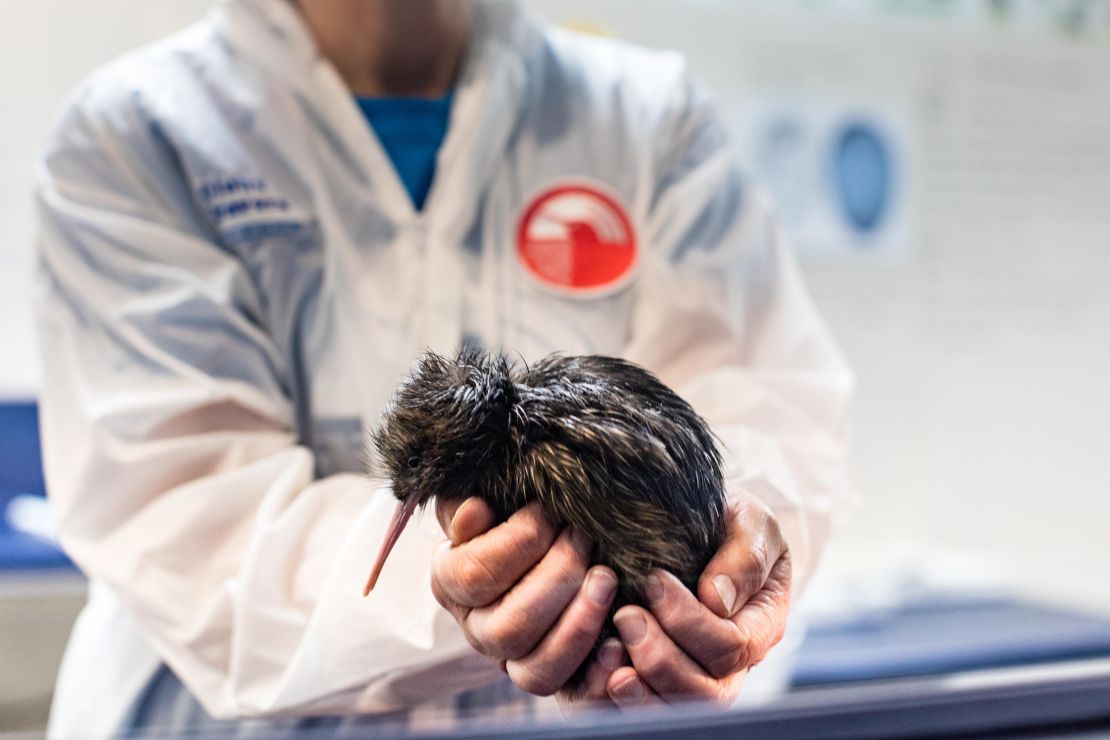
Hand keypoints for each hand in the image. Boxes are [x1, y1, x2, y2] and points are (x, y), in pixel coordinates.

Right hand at [430, 497, 624, 710]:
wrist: (547, 533)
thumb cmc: (514, 511)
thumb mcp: (488, 498)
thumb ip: (471, 504)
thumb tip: (475, 510)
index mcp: (450, 582)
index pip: (475, 575)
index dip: (520, 540)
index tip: (551, 509)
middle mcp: (474, 628)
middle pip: (509, 627)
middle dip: (557, 576)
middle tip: (586, 538)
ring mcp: (508, 659)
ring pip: (535, 668)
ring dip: (580, 621)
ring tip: (606, 578)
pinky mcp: (543, 676)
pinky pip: (567, 691)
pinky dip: (595, 668)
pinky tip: (616, 637)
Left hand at [605, 492, 791, 707]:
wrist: (693, 521)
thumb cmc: (728, 521)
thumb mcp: (751, 521)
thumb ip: (746, 555)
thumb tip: (717, 599)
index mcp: (761, 623)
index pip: (733, 646)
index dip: (691, 621)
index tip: (654, 580)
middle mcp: (734, 661)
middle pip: (709, 690)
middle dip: (663, 657)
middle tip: (627, 615)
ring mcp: (698, 674)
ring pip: (679, 707)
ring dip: (643, 683)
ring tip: (612, 646)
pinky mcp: (659, 678)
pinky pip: (646, 709)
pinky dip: (623, 699)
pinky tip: (605, 672)